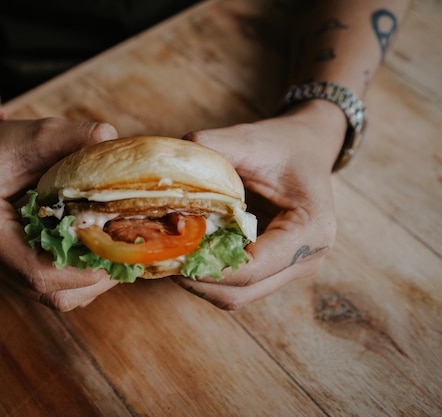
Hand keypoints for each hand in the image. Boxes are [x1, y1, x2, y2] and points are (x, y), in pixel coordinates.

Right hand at [0, 114, 120, 310]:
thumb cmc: (3, 144)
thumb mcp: (38, 133)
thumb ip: (74, 136)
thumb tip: (114, 140)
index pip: (35, 270)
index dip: (82, 270)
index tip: (118, 251)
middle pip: (48, 290)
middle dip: (94, 276)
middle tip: (127, 251)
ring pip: (52, 295)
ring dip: (91, 280)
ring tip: (117, 251)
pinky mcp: (9, 272)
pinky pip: (50, 288)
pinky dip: (80, 277)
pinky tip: (99, 252)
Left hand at [173, 100, 345, 309]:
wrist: (308, 146)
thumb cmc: (282, 143)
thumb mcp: (249, 140)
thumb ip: (212, 149)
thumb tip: (169, 166)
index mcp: (311, 230)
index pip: (252, 268)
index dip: (206, 268)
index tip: (171, 254)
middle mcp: (306, 259)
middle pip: (241, 291)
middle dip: (196, 278)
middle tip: (161, 256)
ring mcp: (291, 269)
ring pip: (236, 295)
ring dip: (198, 280)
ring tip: (170, 254)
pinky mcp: (274, 270)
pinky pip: (236, 285)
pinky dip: (208, 274)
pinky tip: (187, 252)